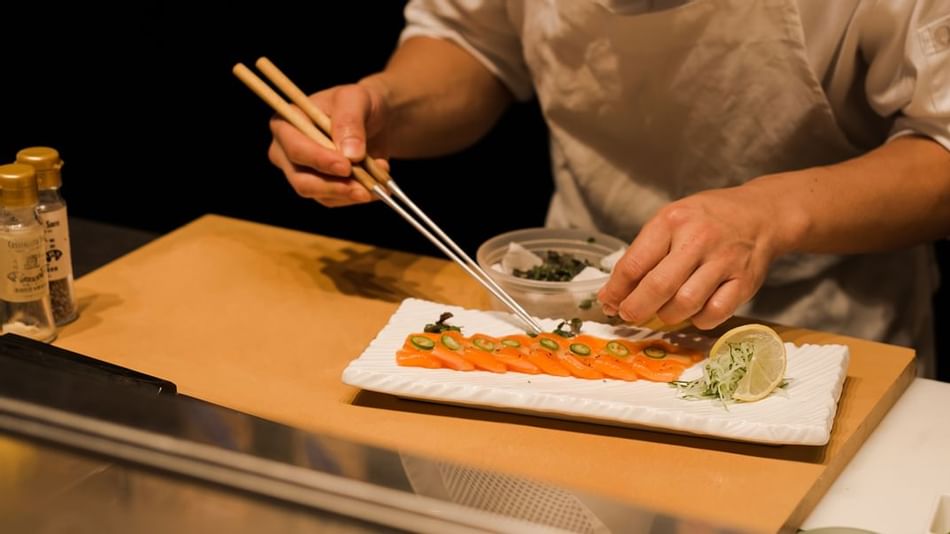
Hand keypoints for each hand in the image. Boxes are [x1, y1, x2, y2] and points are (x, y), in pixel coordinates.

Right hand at [268, 82, 389, 206]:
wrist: (373, 119)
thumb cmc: (356, 103)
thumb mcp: (355, 99)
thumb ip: (350, 121)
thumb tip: (350, 154)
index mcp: (285, 124)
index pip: (294, 149)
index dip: (318, 160)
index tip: (346, 166)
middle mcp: (286, 153)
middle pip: (301, 180)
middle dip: (334, 187)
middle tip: (364, 188)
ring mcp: (302, 173)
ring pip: (321, 196)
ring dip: (351, 193)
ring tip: (378, 183)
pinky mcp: (320, 189)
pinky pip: (337, 200)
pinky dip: (359, 195)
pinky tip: (377, 183)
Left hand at [597, 184, 786, 328]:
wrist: (760, 215)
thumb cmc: (707, 220)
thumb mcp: (671, 221)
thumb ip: (644, 253)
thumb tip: (615, 293)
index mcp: (673, 221)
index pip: (634, 264)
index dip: (616, 290)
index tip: (609, 302)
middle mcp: (698, 240)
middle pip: (658, 287)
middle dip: (635, 309)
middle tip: (629, 315)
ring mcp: (723, 262)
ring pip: (684, 304)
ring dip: (666, 315)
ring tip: (662, 310)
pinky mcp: (744, 282)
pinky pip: (713, 314)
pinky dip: (697, 320)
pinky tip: (693, 311)